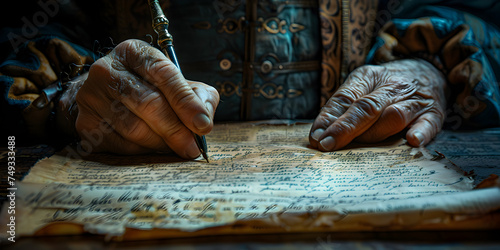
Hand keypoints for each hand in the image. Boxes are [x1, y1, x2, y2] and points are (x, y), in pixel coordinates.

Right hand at [74, 39, 218, 157]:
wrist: (104, 97)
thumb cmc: (149, 88)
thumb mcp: (176, 82)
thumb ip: (198, 95)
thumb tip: (204, 118)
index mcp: (134, 52)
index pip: (163, 73)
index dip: (185, 101)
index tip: (203, 124)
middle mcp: (107, 69)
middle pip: (148, 103)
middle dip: (176, 129)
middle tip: (193, 147)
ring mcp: (91, 96)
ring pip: (134, 128)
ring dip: (161, 142)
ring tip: (176, 147)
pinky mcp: (85, 123)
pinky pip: (121, 145)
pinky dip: (143, 151)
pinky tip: (153, 147)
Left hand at [309, 59, 446, 150]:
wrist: (430, 70)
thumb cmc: (385, 88)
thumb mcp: (361, 87)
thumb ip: (342, 108)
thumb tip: (319, 135)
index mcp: (368, 77)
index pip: (345, 97)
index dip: (329, 118)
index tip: (317, 137)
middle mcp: (392, 86)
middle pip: (367, 107)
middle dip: (345, 128)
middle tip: (327, 145)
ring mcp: (414, 100)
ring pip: (394, 116)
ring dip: (374, 134)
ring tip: (357, 150)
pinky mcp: (434, 114)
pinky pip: (429, 123)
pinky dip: (421, 132)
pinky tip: (411, 141)